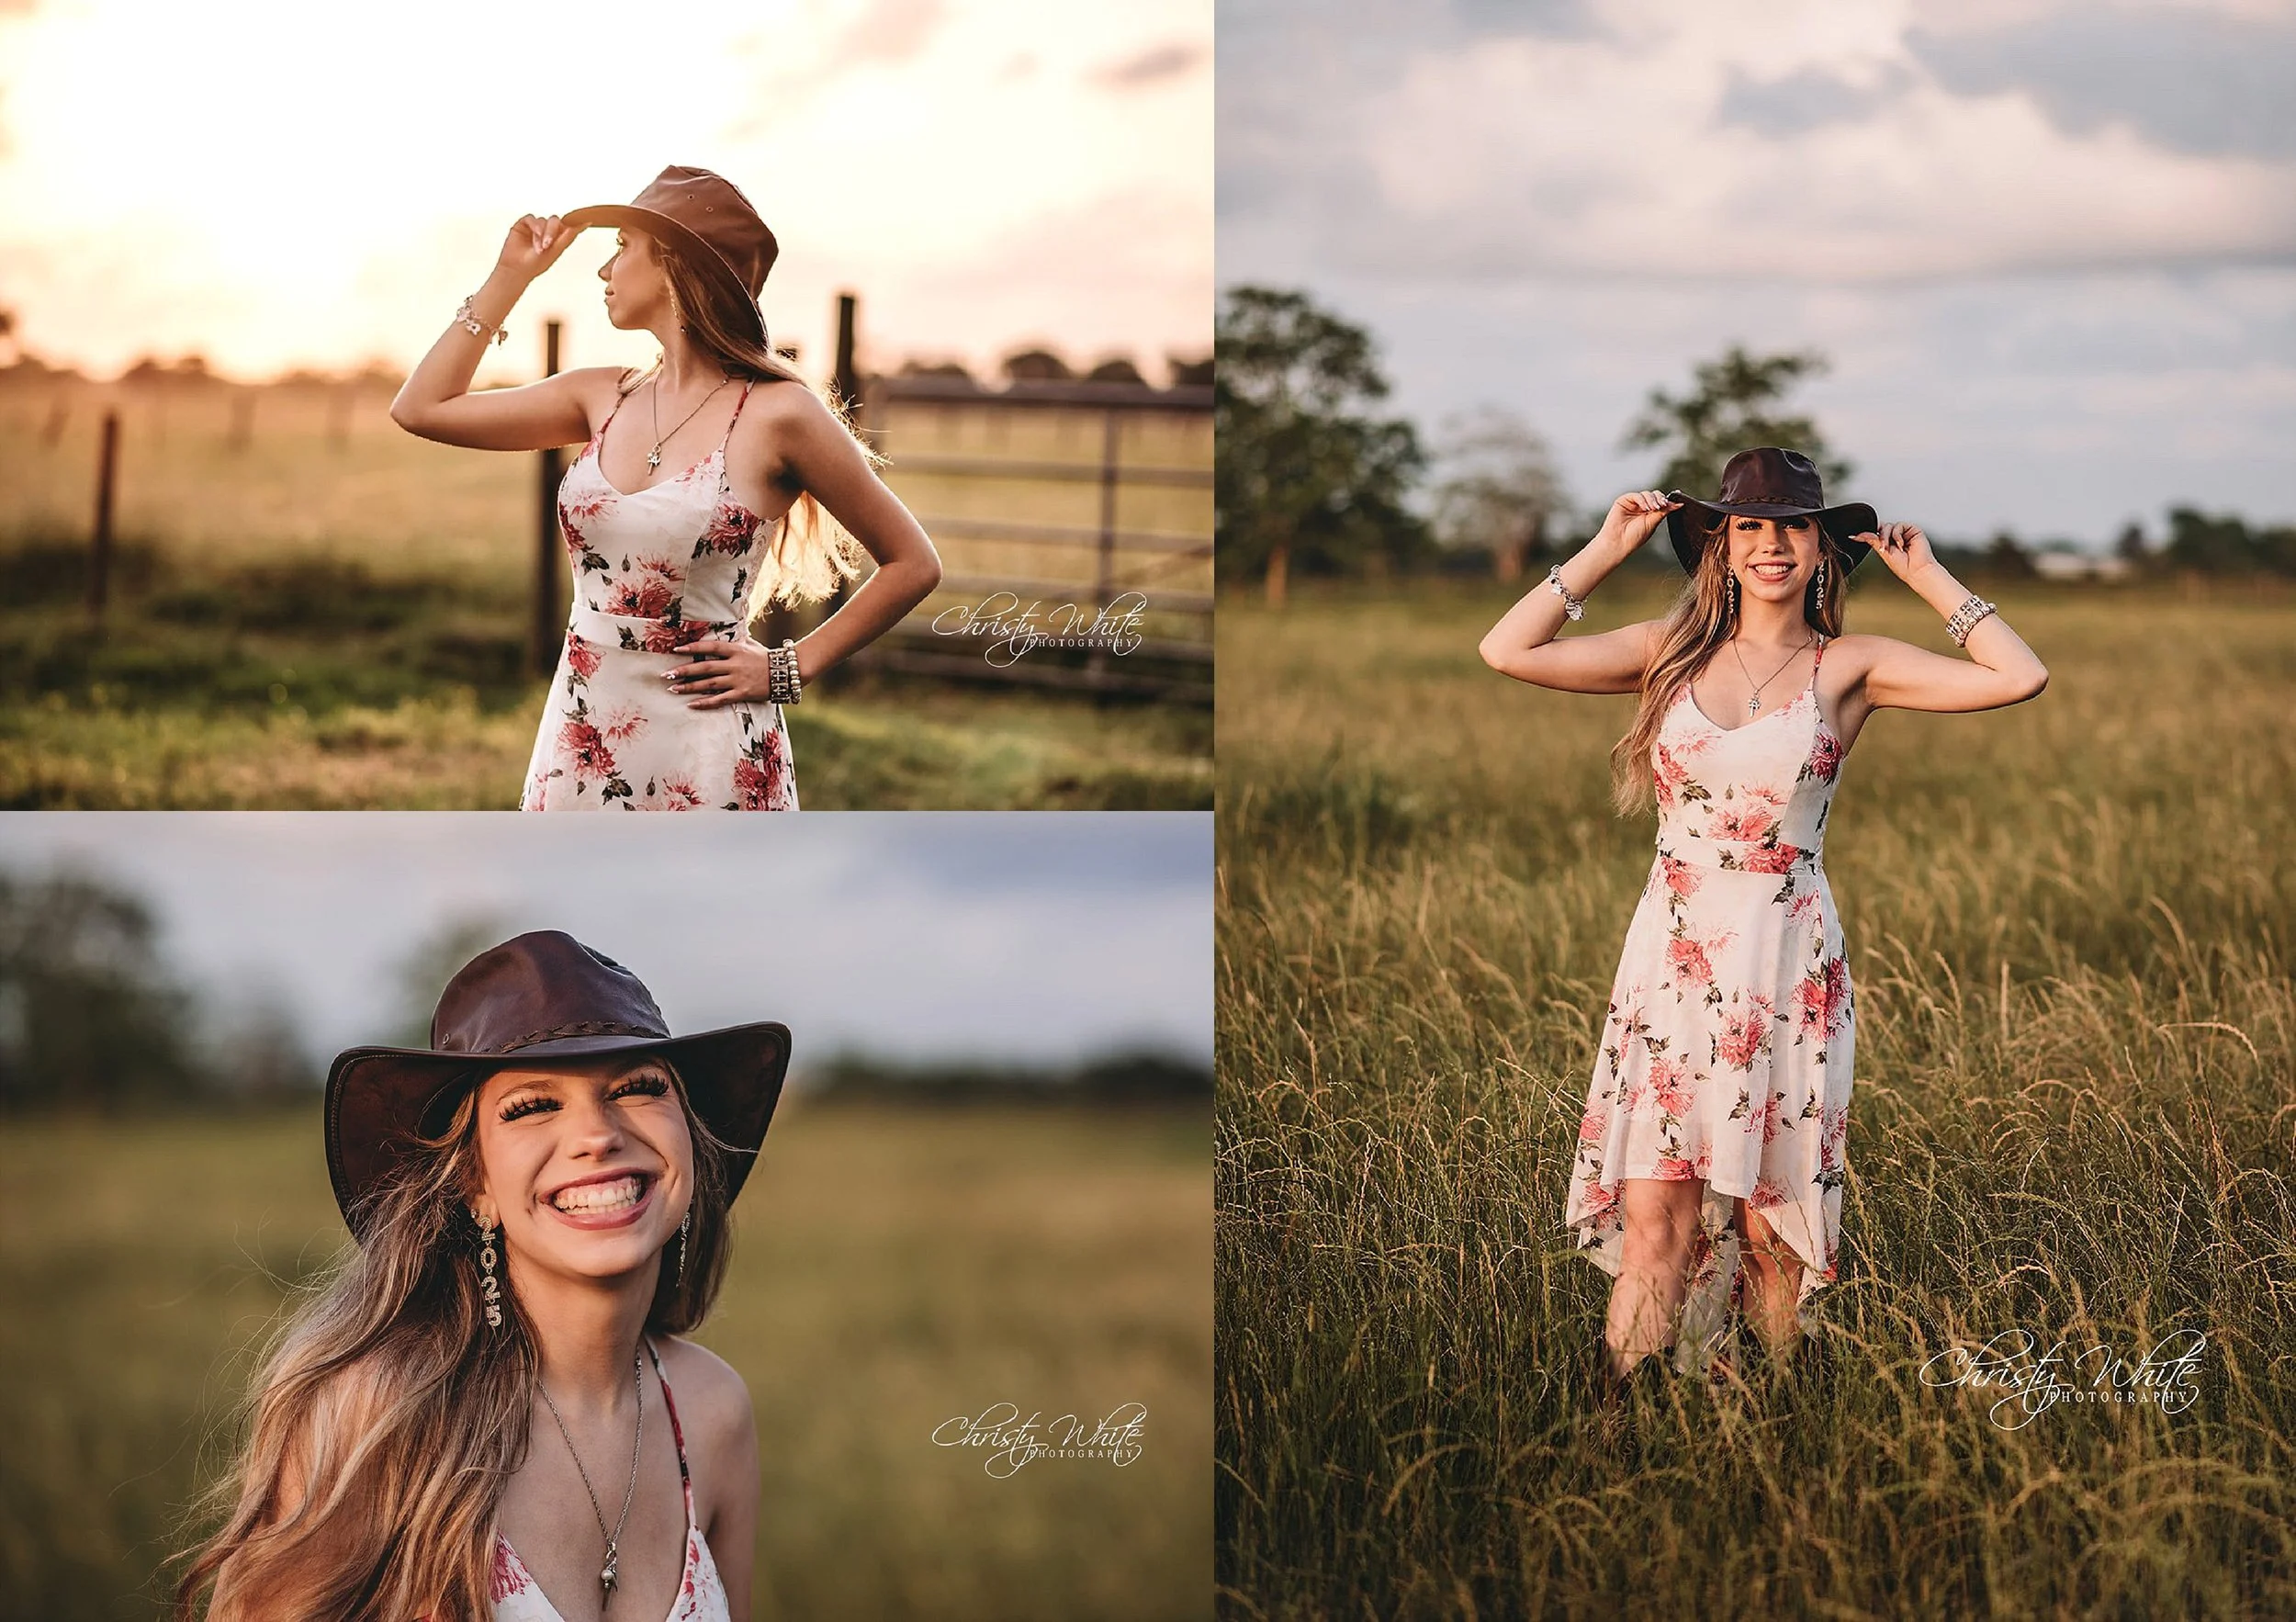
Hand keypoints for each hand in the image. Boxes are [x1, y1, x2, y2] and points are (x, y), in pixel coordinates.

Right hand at [495, 214, 581, 282]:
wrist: (516, 269)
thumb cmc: (535, 264)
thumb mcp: (555, 251)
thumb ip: (568, 237)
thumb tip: (585, 224)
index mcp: (557, 238)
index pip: (567, 227)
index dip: (576, 223)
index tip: (588, 221)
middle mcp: (547, 231)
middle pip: (555, 221)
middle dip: (553, 231)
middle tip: (548, 244)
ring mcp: (535, 227)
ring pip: (543, 221)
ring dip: (542, 233)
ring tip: (539, 248)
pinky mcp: (524, 224)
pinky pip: (532, 218)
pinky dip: (535, 226)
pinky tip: (535, 235)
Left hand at [663, 636, 781, 709]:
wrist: (786, 672)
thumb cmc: (766, 657)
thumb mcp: (750, 644)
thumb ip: (734, 641)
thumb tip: (721, 632)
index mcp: (735, 650)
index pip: (710, 647)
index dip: (692, 648)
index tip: (676, 650)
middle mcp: (734, 664)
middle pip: (704, 667)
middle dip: (684, 671)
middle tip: (666, 674)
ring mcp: (738, 680)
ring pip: (709, 684)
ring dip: (689, 687)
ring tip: (673, 689)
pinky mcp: (742, 693)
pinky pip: (720, 699)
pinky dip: (705, 702)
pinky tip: (692, 704)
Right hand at [1603, 490, 1680, 551]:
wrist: (1618, 542)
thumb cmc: (1635, 537)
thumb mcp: (1653, 523)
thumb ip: (1664, 511)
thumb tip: (1679, 504)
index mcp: (1650, 514)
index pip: (1661, 502)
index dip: (1667, 501)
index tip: (1676, 502)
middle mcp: (1642, 507)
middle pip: (1655, 496)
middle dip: (1660, 499)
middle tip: (1662, 505)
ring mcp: (1633, 504)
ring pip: (1647, 494)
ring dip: (1652, 500)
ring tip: (1653, 509)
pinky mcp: (1624, 501)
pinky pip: (1637, 495)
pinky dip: (1642, 500)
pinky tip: (1645, 507)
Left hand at [1854, 521, 1937, 584]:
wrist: (1917, 570)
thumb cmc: (1903, 567)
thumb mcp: (1882, 553)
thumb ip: (1872, 540)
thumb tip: (1857, 535)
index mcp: (1886, 543)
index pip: (1875, 533)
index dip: (1868, 533)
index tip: (1854, 536)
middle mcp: (1894, 537)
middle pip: (1881, 528)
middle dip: (1881, 538)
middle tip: (1884, 549)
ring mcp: (1903, 533)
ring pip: (1888, 526)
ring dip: (1888, 537)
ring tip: (1894, 549)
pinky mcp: (1911, 529)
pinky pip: (1899, 525)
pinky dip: (1898, 535)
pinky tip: (1902, 544)